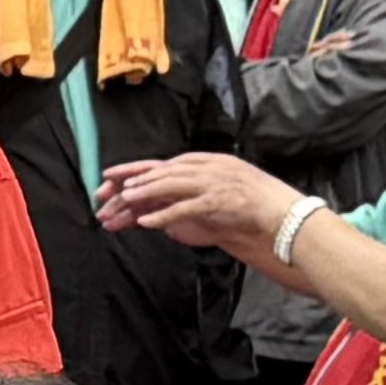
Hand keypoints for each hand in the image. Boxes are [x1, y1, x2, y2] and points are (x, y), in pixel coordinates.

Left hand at [96, 149, 300, 268]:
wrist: (278, 212)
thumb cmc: (249, 201)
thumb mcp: (219, 185)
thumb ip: (192, 186)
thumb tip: (164, 194)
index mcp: (208, 161)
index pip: (165, 162)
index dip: (137, 169)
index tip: (112, 175)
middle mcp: (208, 168)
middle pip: (162, 171)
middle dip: (133, 180)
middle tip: (107, 189)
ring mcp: (212, 184)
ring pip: (170, 185)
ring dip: (143, 192)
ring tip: (123, 200)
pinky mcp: (216, 203)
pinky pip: (183, 209)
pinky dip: (163, 215)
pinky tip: (145, 223)